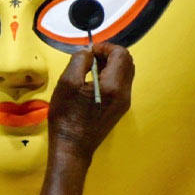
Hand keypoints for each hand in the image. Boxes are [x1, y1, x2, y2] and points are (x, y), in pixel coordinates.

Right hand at [48, 42, 133, 158]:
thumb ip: (79, 60)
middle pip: (127, 61)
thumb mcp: (67, 83)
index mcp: (114, 86)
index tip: (89, 52)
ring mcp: (124, 102)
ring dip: (110, 65)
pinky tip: (93, 82)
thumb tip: (88, 52)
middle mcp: (125, 93)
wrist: (73, 147)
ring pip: (125, 72)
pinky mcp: (120, 108)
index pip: (121, 54)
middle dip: (109, 54)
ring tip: (89, 70)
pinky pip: (121, 84)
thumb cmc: (67, 116)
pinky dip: (110, 76)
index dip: (105, 47)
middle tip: (90, 58)